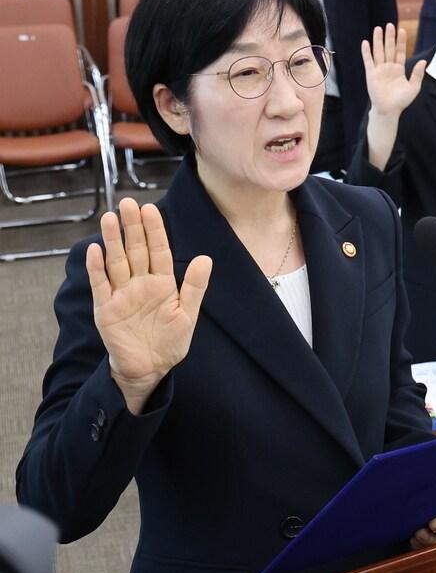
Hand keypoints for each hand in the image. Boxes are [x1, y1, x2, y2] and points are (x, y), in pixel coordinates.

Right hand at [88, 198, 212, 414]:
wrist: (150, 368)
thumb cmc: (170, 342)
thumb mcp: (187, 314)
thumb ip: (194, 287)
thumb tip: (205, 258)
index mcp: (162, 283)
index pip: (158, 250)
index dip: (155, 230)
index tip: (150, 209)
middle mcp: (140, 283)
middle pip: (136, 250)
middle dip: (132, 227)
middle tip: (128, 203)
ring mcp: (121, 294)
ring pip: (116, 262)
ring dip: (112, 241)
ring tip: (109, 218)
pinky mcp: (106, 308)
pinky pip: (101, 285)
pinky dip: (96, 269)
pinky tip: (94, 250)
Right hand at [361, 24, 425, 118]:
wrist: (389, 110)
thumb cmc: (401, 100)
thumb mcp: (413, 87)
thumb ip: (417, 74)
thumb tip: (424, 61)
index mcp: (399, 69)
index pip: (400, 51)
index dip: (400, 41)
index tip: (401, 30)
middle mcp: (388, 67)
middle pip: (389, 48)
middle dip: (389, 37)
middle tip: (389, 25)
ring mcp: (379, 70)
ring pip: (379, 52)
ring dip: (378, 40)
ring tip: (378, 29)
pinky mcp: (371, 74)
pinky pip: (368, 61)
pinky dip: (366, 52)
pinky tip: (365, 42)